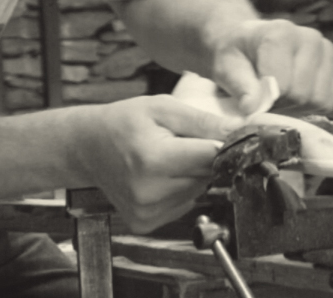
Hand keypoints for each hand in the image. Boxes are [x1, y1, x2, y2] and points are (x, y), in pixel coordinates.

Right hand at [67, 95, 241, 232]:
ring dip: (193, 175)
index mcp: (153, 159)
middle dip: (205, 158)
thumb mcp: (164, 108)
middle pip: (207, 177)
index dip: (225, 146)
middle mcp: (148, 192)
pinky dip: (180, 190)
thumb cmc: (124, 122)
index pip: (211, 158)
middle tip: (184, 142)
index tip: (229, 137)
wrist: (87, 146)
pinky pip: (184, 205)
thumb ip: (205, 121)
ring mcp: (145, 212)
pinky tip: (161, 175)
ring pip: (198, 192)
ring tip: (168, 157)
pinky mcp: (145, 224)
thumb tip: (245, 130)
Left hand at [210, 18, 332, 116]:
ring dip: (297, 108)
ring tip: (280, 98)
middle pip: (303, 94)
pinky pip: (329, 100)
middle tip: (266, 101)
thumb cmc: (237, 54)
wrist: (251, 42)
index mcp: (281, 33)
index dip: (266, 102)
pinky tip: (294, 96)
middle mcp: (310, 37)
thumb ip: (239, 86)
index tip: (252, 100)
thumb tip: (252, 108)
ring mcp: (326, 49)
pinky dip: (310, 106)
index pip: (283, 85)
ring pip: (319, 99)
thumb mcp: (226, 67)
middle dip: (282, 105)